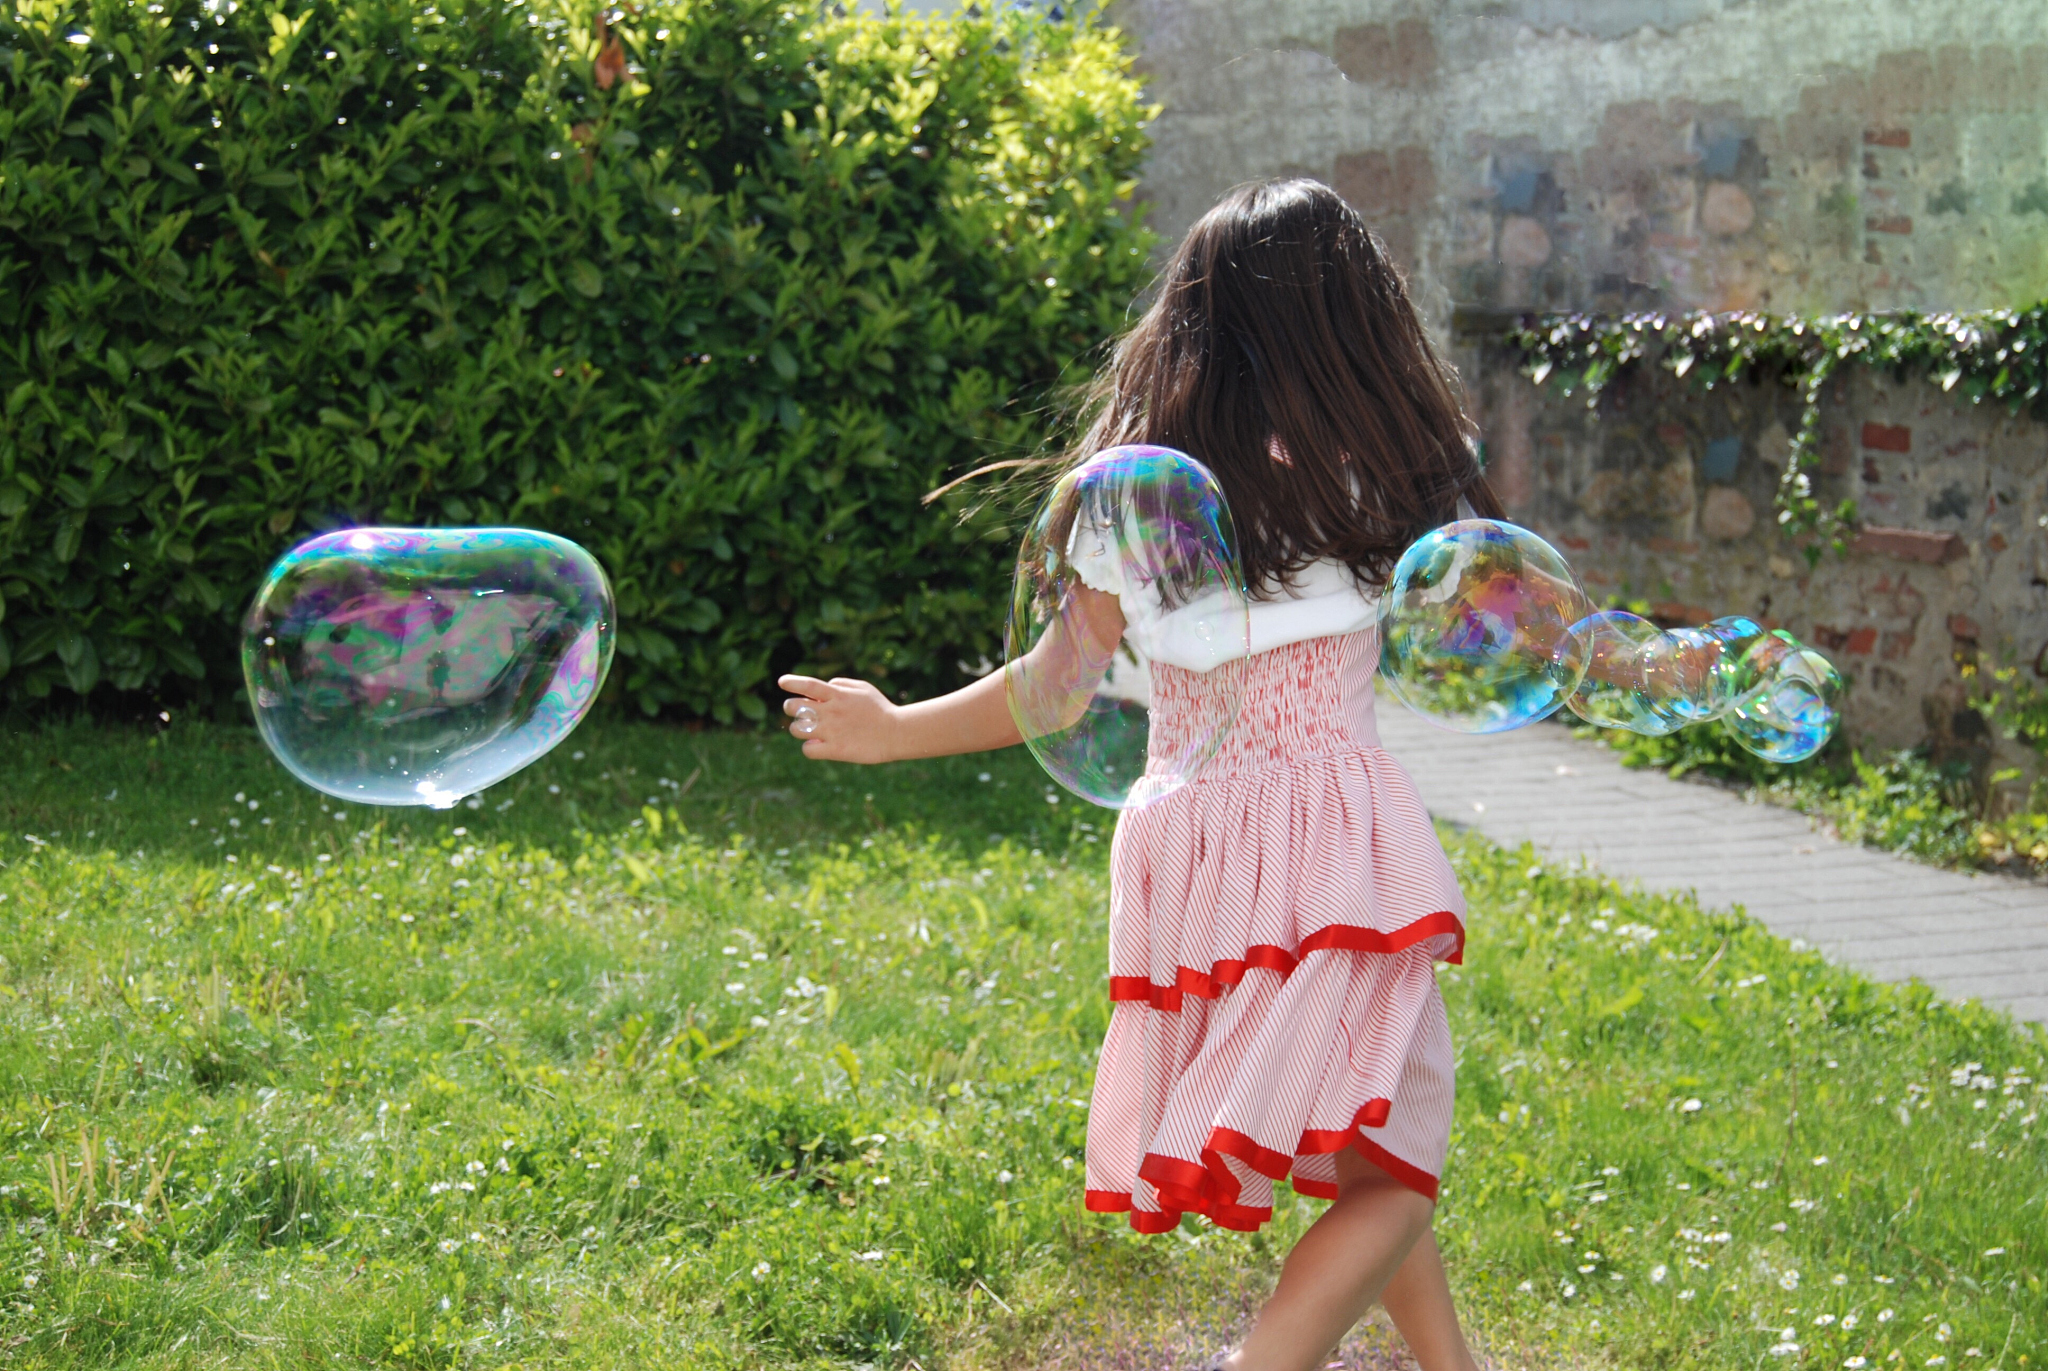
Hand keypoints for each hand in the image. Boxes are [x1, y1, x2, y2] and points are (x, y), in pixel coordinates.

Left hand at [778, 675, 902, 763]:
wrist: (896, 733)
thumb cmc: (880, 709)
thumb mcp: (863, 688)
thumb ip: (842, 684)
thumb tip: (825, 685)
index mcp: (838, 695)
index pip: (807, 685)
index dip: (792, 682)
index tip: (782, 682)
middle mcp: (831, 711)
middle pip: (795, 707)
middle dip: (791, 708)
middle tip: (799, 712)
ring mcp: (832, 731)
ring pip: (797, 729)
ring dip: (798, 729)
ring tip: (808, 730)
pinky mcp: (836, 750)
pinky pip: (808, 750)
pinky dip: (809, 747)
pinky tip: (817, 745)